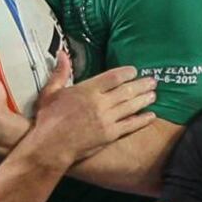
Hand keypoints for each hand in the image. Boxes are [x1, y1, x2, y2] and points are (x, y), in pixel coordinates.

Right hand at [32, 62, 157, 164]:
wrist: (49, 148)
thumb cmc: (47, 120)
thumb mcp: (50, 92)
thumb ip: (60, 72)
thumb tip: (62, 53)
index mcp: (87, 90)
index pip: (113, 77)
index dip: (127, 73)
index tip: (134, 71)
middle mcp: (100, 103)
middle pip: (126, 90)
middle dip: (141, 85)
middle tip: (153, 81)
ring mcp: (107, 120)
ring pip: (131, 106)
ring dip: (144, 99)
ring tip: (154, 94)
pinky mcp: (110, 135)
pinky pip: (130, 125)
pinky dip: (142, 120)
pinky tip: (151, 116)